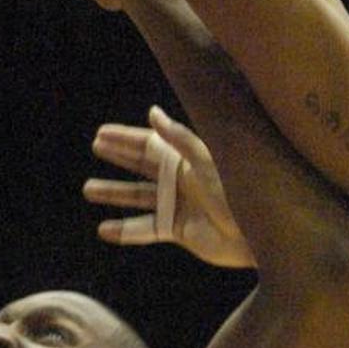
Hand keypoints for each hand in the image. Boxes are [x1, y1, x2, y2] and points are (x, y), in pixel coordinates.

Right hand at [86, 107, 254, 268]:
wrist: (259, 234)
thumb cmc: (240, 192)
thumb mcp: (208, 160)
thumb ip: (180, 138)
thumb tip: (152, 113)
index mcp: (187, 159)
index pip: (149, 143)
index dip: (125, 138)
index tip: (101, 133)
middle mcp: (180, 179)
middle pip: (142, 165)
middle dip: (119, 156)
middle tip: (95, 147)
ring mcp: (178, 205)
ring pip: (138, 197)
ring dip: (115, 192)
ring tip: (88, 189)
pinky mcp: (179, 231)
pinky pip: (146, 229)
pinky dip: (125, 231)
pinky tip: (103, 230)